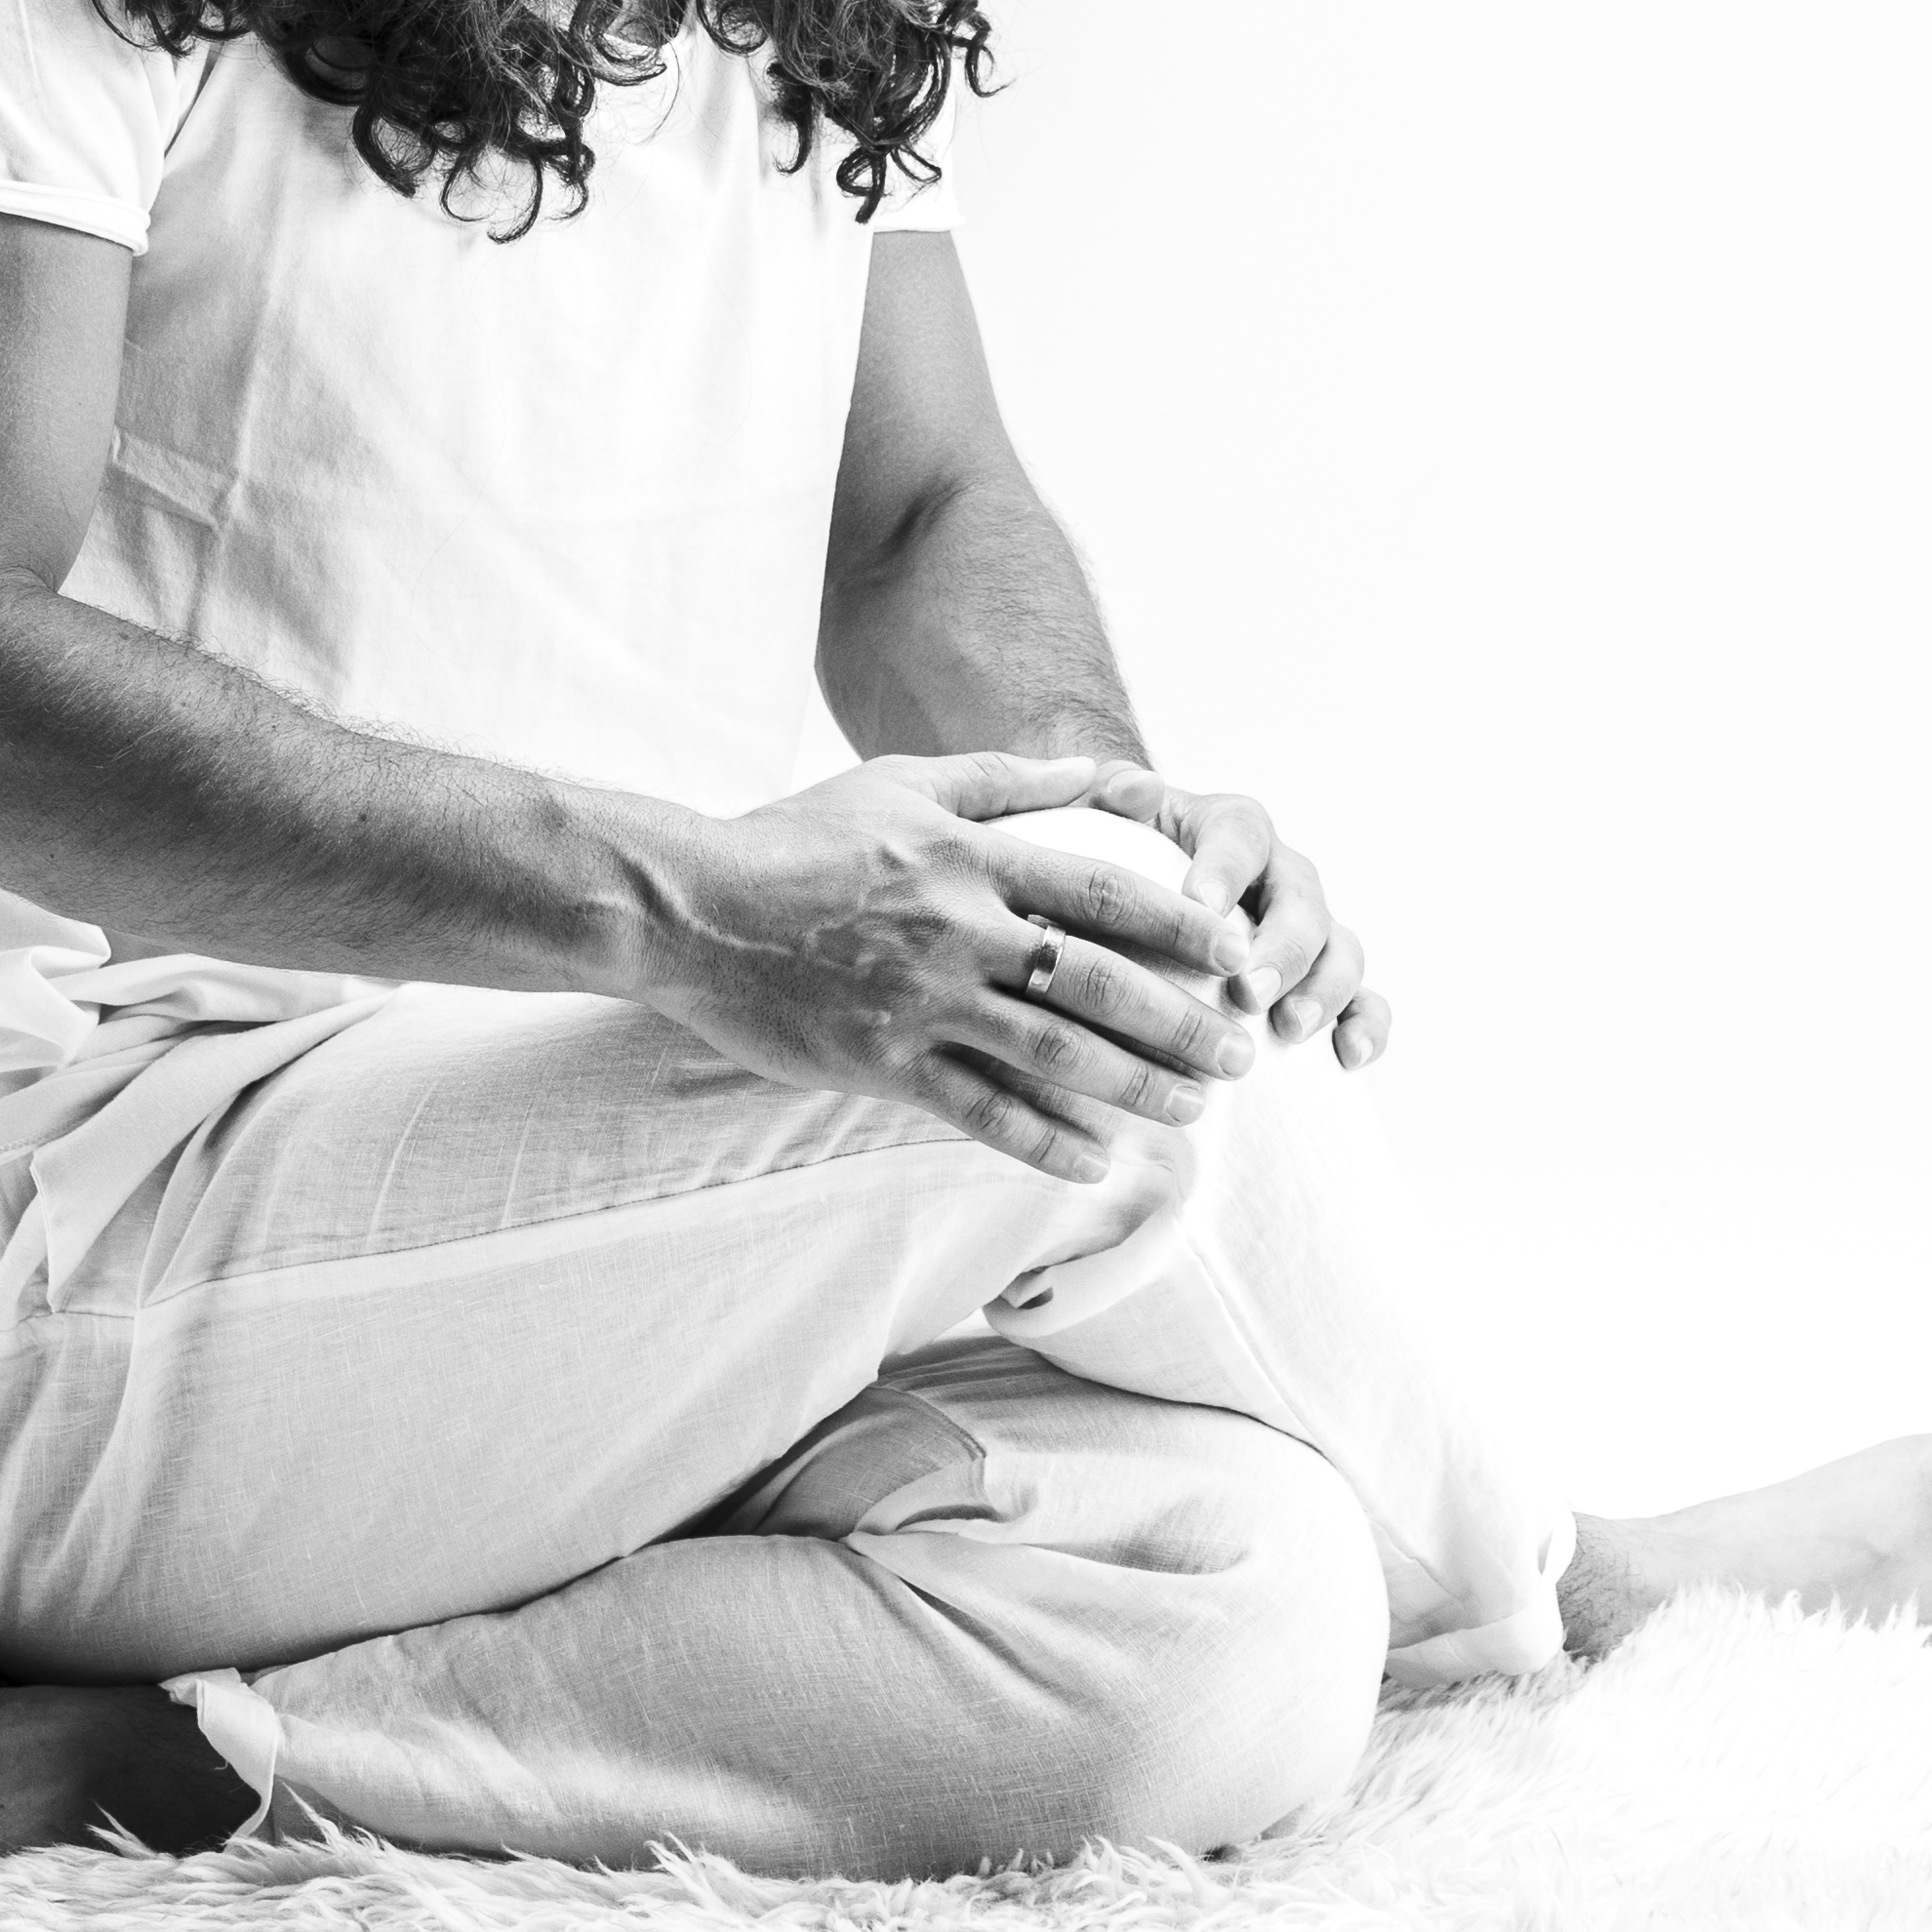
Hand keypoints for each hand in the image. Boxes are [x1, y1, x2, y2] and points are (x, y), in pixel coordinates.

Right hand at [645, 749, 1264, 1181]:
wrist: (687, 907)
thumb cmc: (794, 837)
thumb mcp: (898, 783)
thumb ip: (1002, 779)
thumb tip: (1097, 768)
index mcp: (968, 857)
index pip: (1102, 891)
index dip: (1181, 924)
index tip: (1239, 953)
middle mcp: (956, 929)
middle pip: (1097, 981)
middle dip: (1182, 1023)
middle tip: (1243, 1054)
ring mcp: (919, 1001)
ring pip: (1052, 1054)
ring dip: (1135, 1087)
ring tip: (1195, 1113)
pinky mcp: (880, 1062)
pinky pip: (979, 1111)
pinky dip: (1043, 1141)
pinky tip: (1096, 1163)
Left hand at [1075, 769, 1387, 1066]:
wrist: (1136, 895)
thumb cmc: (1113, 857)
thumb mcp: (1097, 816)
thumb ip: (1107, 796)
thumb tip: (1134, 789)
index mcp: (1231, 828)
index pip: (1239, 837)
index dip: (1224, 870)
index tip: (1200, 905)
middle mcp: (1281, 874)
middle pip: (1302, 900)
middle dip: (1281, 948)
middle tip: (1247, 990)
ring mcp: (1310, 931)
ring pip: (1342, 950)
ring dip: (1324, 990)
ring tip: (1289, 1029)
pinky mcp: (1324, 982)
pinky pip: (1365, 1002)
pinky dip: (1367, 1026)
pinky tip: (1347, 1058)